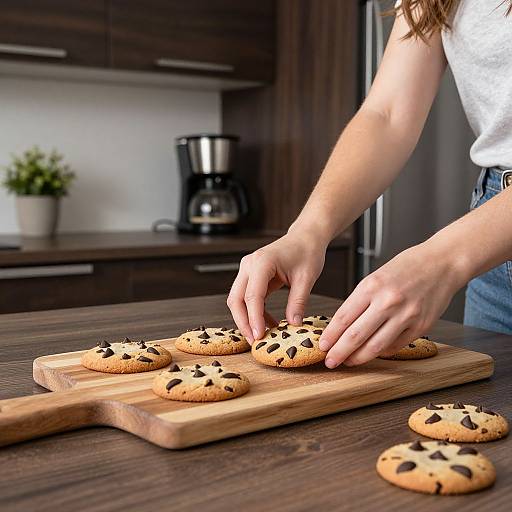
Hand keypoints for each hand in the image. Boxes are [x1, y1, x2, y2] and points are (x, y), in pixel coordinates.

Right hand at [227, 232, 326, 342]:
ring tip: (262, 335)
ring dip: (246, 318)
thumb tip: (293, 325)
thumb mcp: (307, 278)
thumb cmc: (307, 252)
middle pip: (236, 299)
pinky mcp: (251, 275)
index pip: (252, 296)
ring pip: (237, 299)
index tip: (259, 336)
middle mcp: (249, 264)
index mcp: (262, 262)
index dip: (254, 319)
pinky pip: (246, 297)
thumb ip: (298, 302)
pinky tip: (268, 322)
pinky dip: (254, 312)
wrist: (306, 238)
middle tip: (255, 341)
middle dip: (243, 322)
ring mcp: (247, 269)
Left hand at [319, 242, 464, 367]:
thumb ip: (361, 300)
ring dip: (358, 358)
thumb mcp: (376, 276)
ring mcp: (406, 316)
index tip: (322, 345)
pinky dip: (382, 352)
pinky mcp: (421, 327)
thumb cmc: (407, 267)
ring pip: (376, 347)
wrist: (443, 263)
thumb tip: (343, 326)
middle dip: (339, 352)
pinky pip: (395, 346)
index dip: (330, 335)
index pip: (343, 317)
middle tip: (330, 361)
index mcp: (372, 286)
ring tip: (348, 362)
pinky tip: (373, 353)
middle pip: (356, 335)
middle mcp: (388, 302)